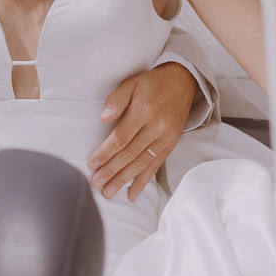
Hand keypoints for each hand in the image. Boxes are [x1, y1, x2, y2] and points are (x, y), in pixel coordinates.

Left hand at [86, 62, 196, 199]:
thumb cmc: (152, 83)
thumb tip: (104, 118)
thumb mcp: (131, 83)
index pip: (121, 138)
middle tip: (97, 184)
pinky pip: (156, 165)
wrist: (183, 81)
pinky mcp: (171, 145)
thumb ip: (116, 100)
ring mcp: (166, 138)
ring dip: (125, 180)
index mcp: (144, 111)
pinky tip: (133, 193)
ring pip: (143, 163)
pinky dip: (143, 180)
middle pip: (130, 154)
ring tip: (110, 192)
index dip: (105, 153)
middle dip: (112, 172)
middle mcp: (157, 127)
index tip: (92, 164)